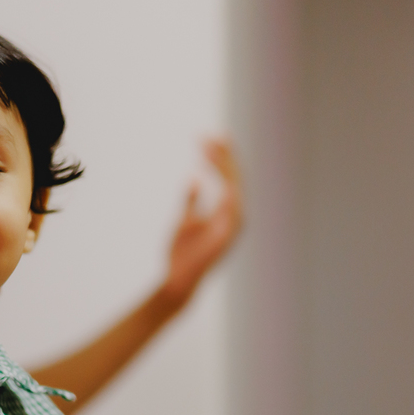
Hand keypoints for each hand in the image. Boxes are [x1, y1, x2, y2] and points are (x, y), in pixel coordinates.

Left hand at [160, 139, 243, 307]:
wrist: (177, 280)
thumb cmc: (181, 254)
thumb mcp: (184, 220)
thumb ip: (192, 201)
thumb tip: (194, 178)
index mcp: (227, 213)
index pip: (229, 179)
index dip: (219, 158)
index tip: (206, 139)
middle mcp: (236, 217)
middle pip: (235, 178)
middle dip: (224, 155)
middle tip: (210, 135)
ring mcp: (235, 225)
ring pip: (235, 185)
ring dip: (222, 163)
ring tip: (207, 146)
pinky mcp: (229, 232)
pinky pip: (231, 199)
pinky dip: (224, 179)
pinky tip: (211, 163)